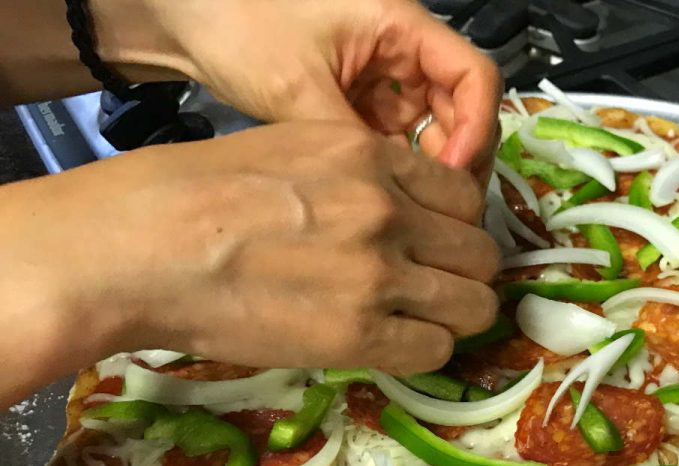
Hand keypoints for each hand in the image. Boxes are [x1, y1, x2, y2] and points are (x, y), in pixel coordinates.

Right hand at [0, 121, 499, 404]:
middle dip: (464, 274)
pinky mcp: (359, 336)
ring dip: (455, 317)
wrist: (139, 249)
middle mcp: (390, 211)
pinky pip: (436, 351)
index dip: (457, 226)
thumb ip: (360, 174)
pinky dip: (424, 352)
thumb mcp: (292, 148)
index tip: (438, 244)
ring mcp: (380, 275)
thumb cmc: (192, 193)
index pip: (466, 196)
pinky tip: (393, 346)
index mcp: (373, 156)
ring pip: (474, 305)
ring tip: (420, 322)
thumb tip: (401, 209)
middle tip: (434, 288)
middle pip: (480, 253)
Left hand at [111, 0, 502, 175]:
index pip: (476, 78)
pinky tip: (380, 203)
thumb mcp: (299, 91)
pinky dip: (396, 172)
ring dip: (427, 173)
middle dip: (457, 161)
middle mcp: (402, 50)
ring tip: (409, 215)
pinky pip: (397, 141)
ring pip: (433, 132)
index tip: (452, 178)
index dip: (478, 130)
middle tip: (438, 212)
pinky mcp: (360, 101)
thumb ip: (354, 145)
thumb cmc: (238, 28)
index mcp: (401, 26)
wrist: (181, 18)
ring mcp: (382, 77)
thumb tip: (396, 208)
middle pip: (463, 110)